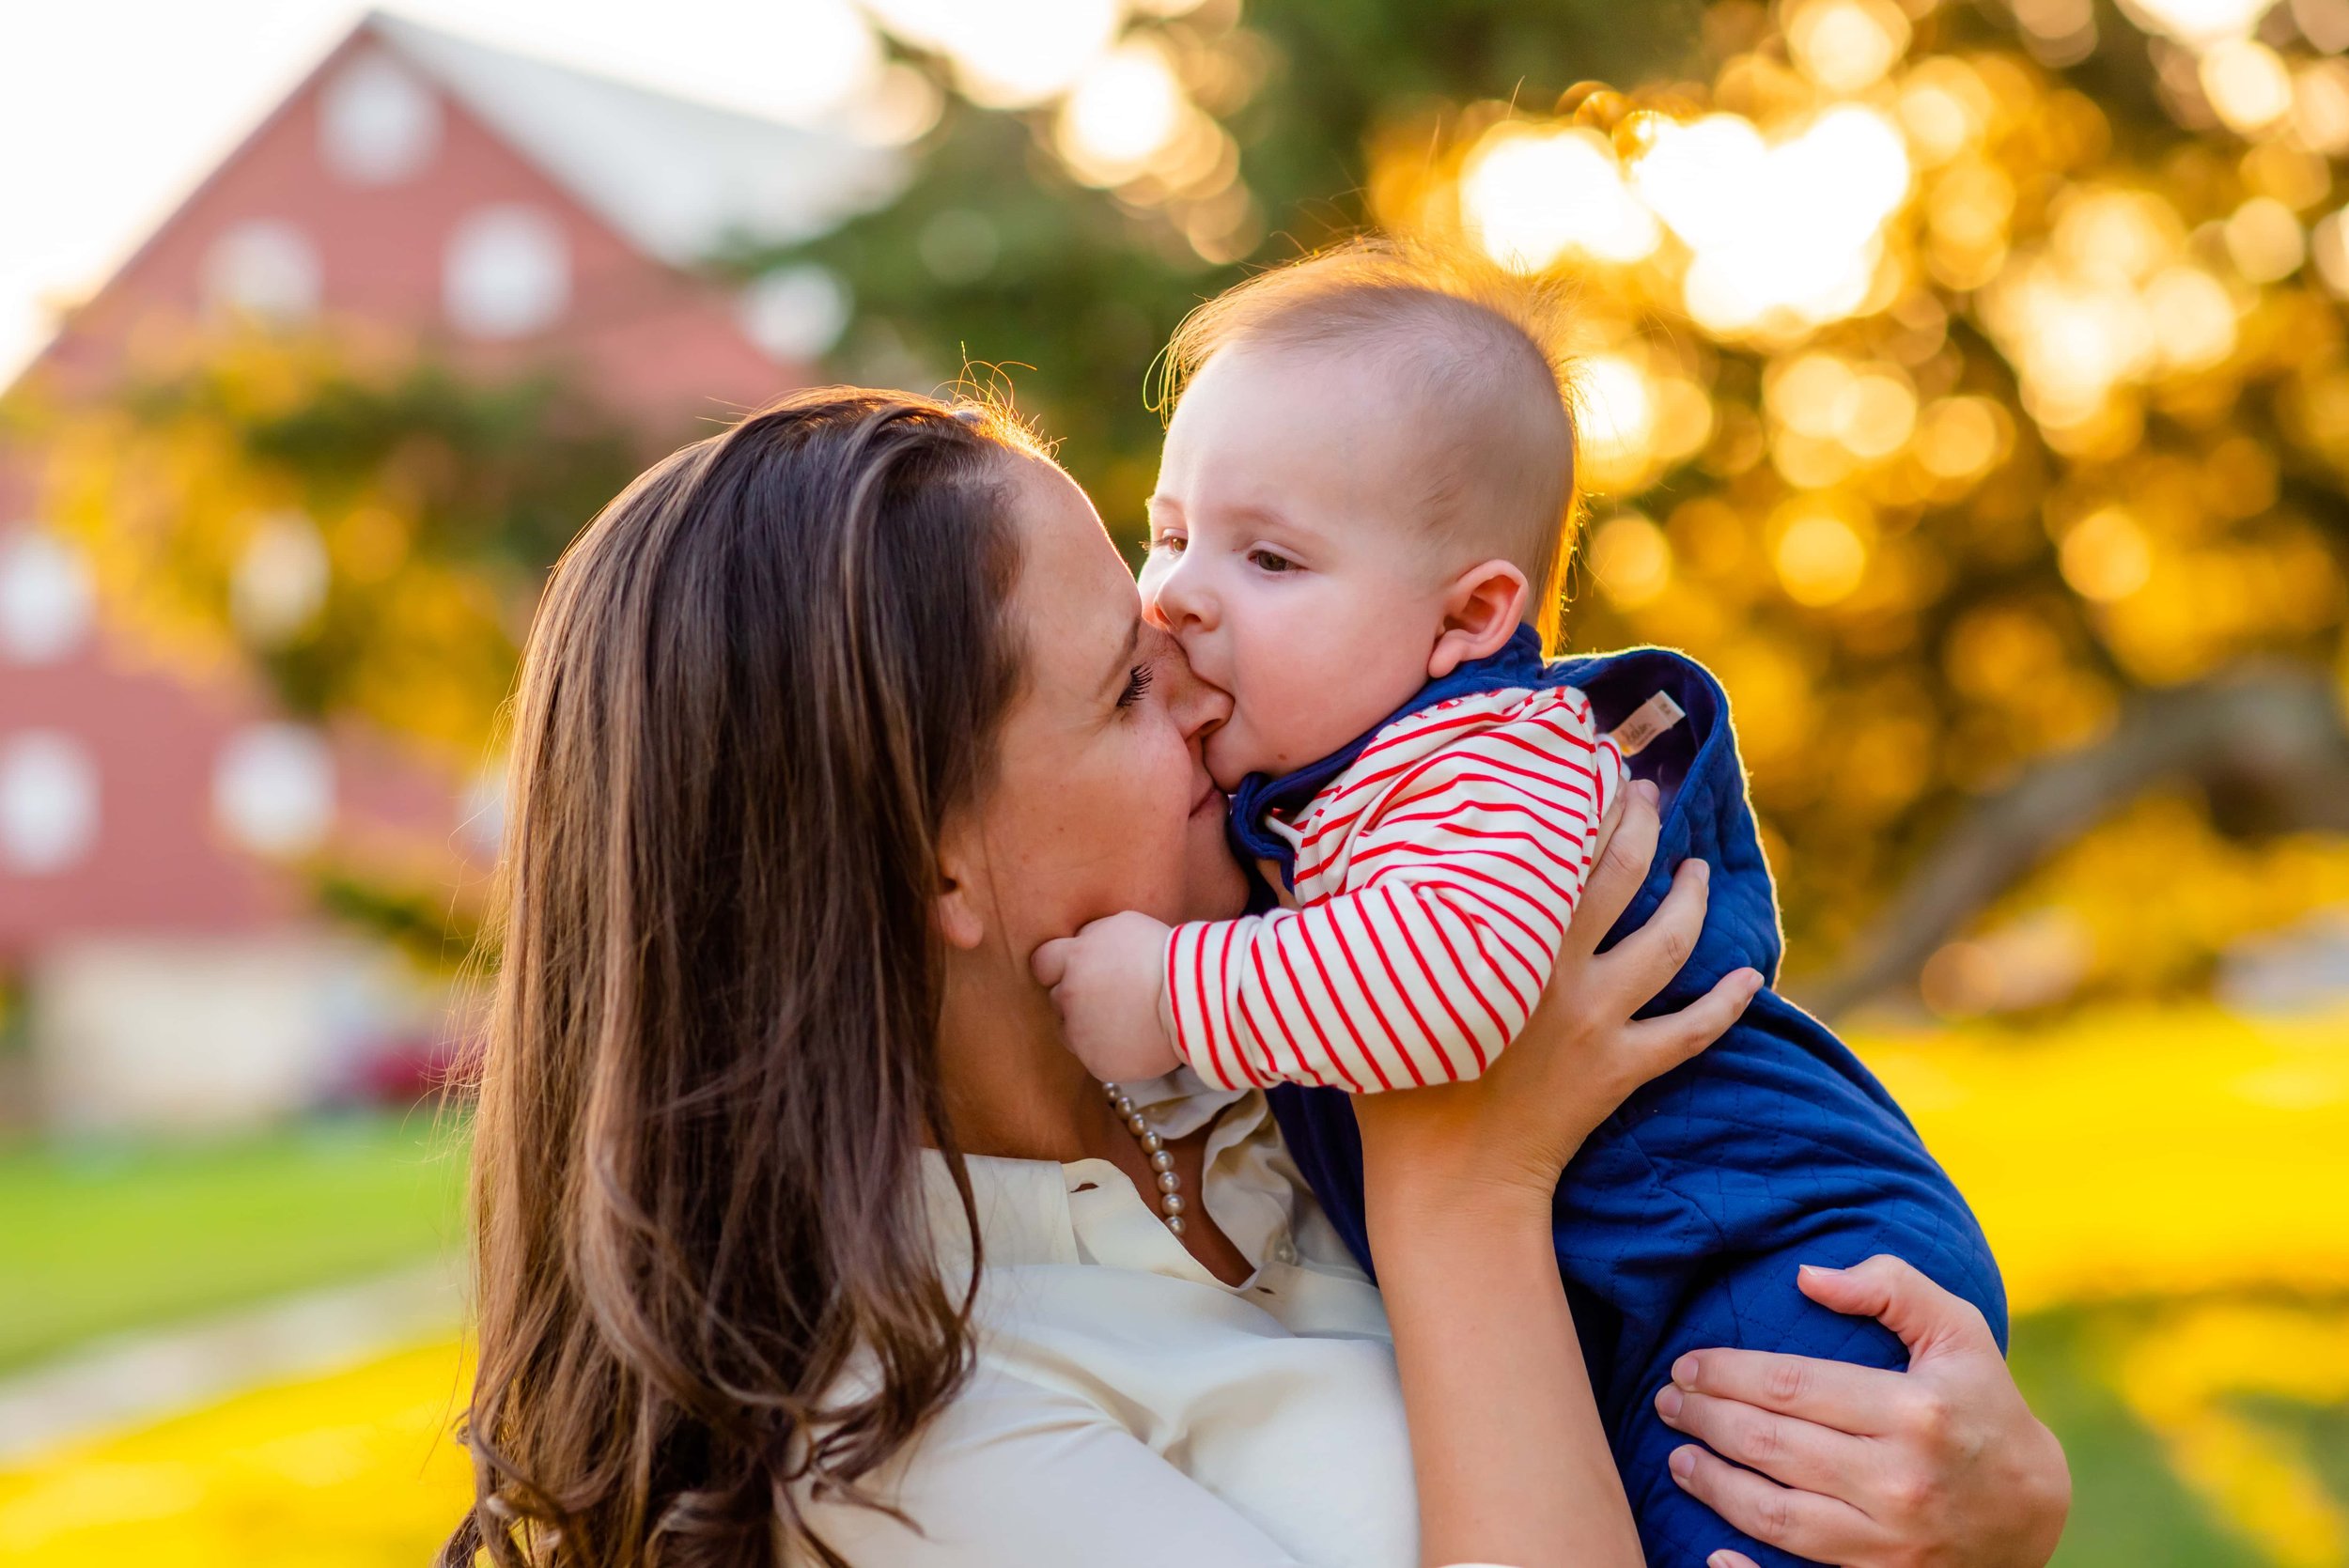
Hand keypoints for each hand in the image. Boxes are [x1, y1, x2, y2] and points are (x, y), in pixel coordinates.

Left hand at [1032, 912, 1181, 1082]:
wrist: (1195, 1002)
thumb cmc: (1166, 956)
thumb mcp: (1124, 924)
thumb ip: (1092, 935)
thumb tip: (1079, 942)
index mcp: (1073, 960)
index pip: (1042, 964)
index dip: (1057, 967)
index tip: (1075, 971)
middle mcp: (1069, 997)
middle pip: (1058, 999)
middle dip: (1077, 997)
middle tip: (1112, 996)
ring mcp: (1081, 1035)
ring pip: (1071, 1031)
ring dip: (1088, 1026)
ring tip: (1125, 1019)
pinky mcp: (1097, 1064)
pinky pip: (1094, 1056)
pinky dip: (1109, 1050)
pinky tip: (1134, 1039)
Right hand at [1353, 779, 1763, 1217]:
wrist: (1447, 1185)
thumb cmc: (1388, 1091)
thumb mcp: (1353, 989)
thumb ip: (1330, 918)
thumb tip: (1280, 856)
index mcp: (1498, 940)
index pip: (1549, 847)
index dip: (1575, 799)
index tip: (1584, 763)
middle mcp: (1559, 969)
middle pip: (1621, 876)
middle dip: (1642, 825)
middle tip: (1647, 792)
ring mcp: (1599, 1020)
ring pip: (1669, 942)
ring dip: (1693, 898)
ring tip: (1700, 866)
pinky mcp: (1622, 1069)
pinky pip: (1693, 1032)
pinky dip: (1727, 1003)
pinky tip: (1752, 975)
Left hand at [1658, 1256, 2069, 1567]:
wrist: (2034, 1510)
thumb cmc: (1981, 1406)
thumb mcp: (1957, 1333)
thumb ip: (1891, 1287)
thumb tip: (1808, 1276)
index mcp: (1913, 1413)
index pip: (1790, 1386)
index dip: (1726, 1373)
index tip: (1687, 1365)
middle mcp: (1900, 1482)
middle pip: (1772, 1448)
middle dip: (1705, 1422)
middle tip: (1668, 1403)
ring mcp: (1891, 1543)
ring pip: (1775, 1517)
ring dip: (1713, 1486)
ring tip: (1678, 1459)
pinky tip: (1714, 1553)